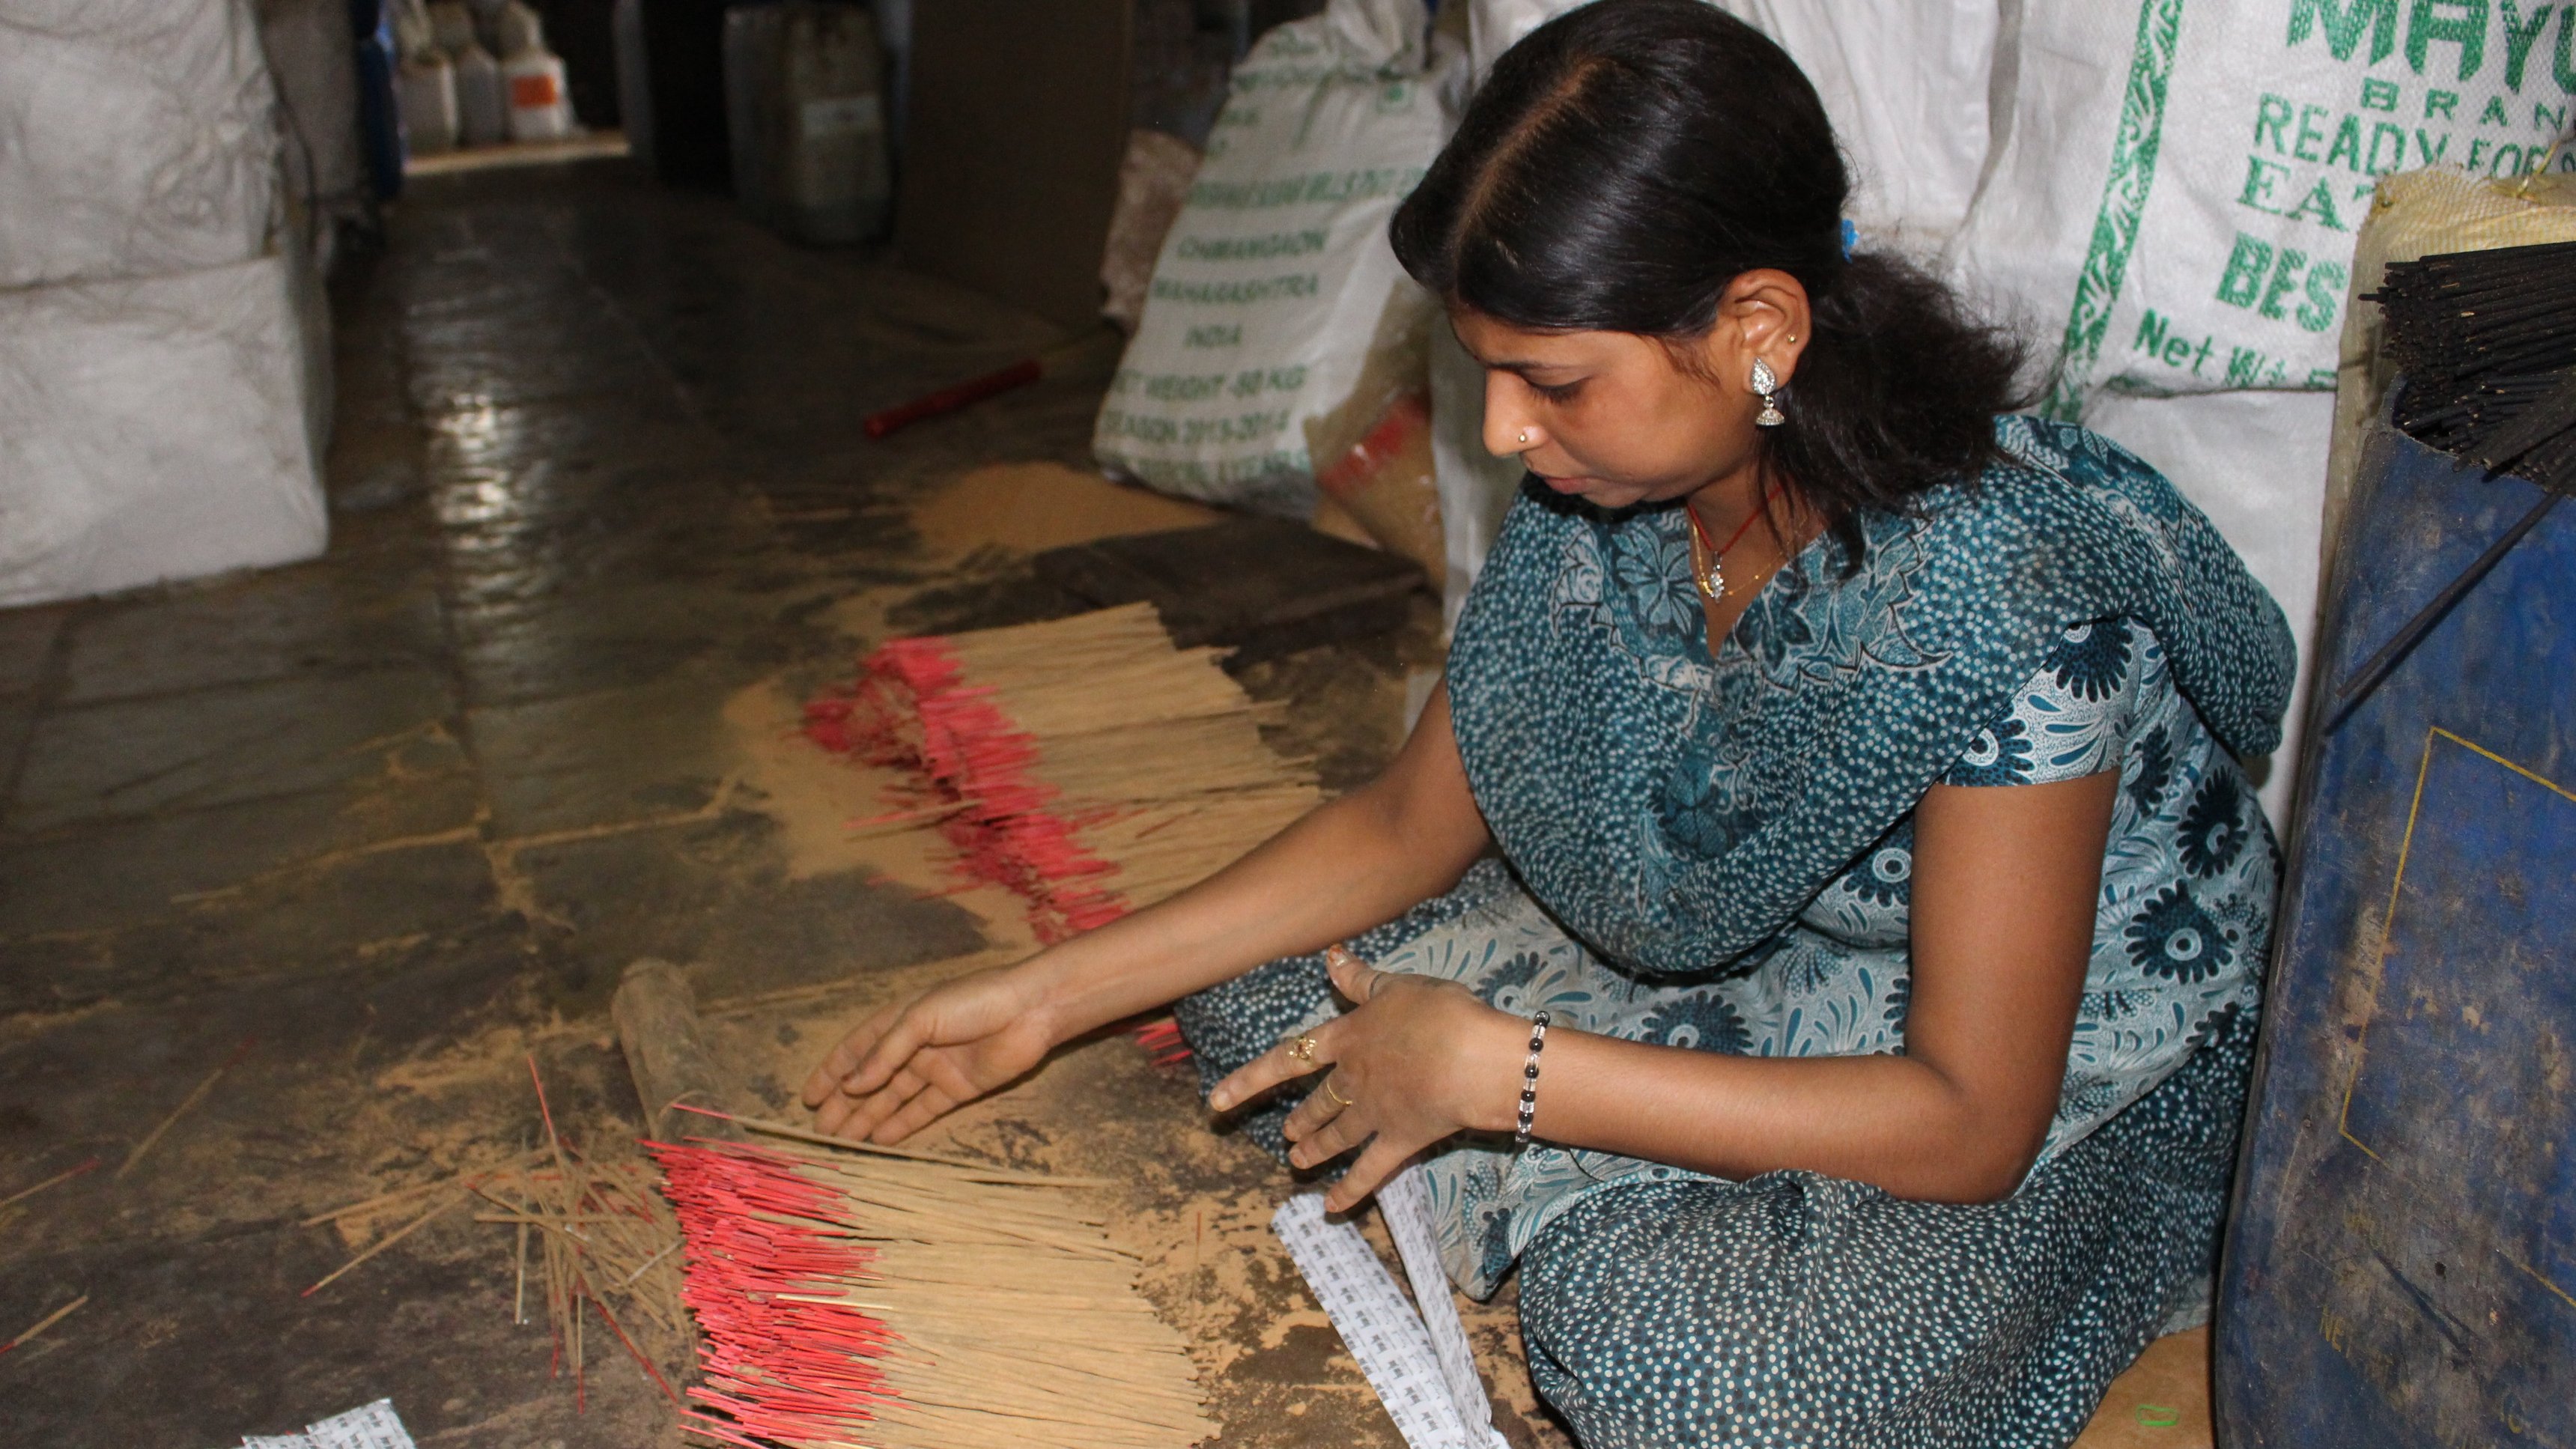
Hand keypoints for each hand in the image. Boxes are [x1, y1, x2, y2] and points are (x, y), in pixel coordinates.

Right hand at [798, 965, 1058, 1143]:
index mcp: (899, 1020)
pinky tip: (880, 1140)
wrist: (1030, 1010)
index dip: (832, 1072)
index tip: (809, 1097)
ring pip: (893, 1099)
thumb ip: (885, 1054)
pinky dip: (902, 1125)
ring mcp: (936, 1068)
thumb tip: (850, 1085)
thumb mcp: (920, 1019)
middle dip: (845, 1104)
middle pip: (871, 1080)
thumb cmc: (973, 1001)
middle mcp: (914, 1046)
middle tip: (821, 1131)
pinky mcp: (958, 1088)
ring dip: (868, 1119)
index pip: (856, 1049)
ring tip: (843, 1142)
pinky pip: (923, 1110)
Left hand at [1208, 945, 1521, 1210]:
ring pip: (1335, 1134)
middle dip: (1300, 1119)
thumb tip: (1330, 956)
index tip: (1217, 1099)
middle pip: (1318, 1101)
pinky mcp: (1400, 1141)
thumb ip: (1360, 978)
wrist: (1472, 1058)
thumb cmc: (1439, 1014)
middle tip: (1285, 1135)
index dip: (1250, 1078)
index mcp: (1347, 1038)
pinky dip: (1349, 1190)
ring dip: (1315, 1148)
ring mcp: (1373, 1114)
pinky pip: (1369, 1171)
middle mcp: (1352, 1079)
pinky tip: (1331, 1206)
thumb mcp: (1397, 985)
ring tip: (1297, 1162)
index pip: (1290, 1057)